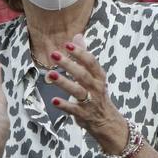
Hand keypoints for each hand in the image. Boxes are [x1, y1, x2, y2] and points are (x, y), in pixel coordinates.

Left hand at [43, 34, 127, 153]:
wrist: (107, 121)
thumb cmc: (97, 94)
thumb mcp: (94, 75)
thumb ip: (84, 56)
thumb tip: (77, 36)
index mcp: (99, 76)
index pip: (91, 62)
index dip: (80, 52)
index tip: (67, 44)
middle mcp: (96, 88)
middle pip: (82, 74)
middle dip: (69, 64)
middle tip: (54, 55)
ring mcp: (90, 102)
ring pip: (77, 91)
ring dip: (64, 82)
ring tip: (50, 74)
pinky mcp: (83, 114)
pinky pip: (73, 109)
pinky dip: (64, 105)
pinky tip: (53, 100)